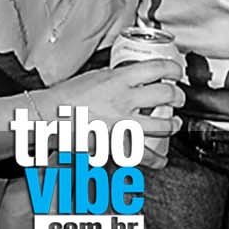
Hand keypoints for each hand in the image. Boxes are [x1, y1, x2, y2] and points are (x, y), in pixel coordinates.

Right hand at [42, 59, 184, 167]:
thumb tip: (132, 76)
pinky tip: (161, 159)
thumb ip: (117, 76)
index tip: (176, 71)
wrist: (49, 117)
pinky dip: (156, 159)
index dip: (173, 69)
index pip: (157, 68)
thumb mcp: (95, 76)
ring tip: (174, 123)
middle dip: (178, 96)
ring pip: (162, 125)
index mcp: (118, 79)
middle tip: (178, 97)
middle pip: (166, 95)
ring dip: (172, 124)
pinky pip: (144, 155)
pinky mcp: (118, 145)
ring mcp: (123, 124)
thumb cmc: (66, 97)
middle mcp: (125, 100)